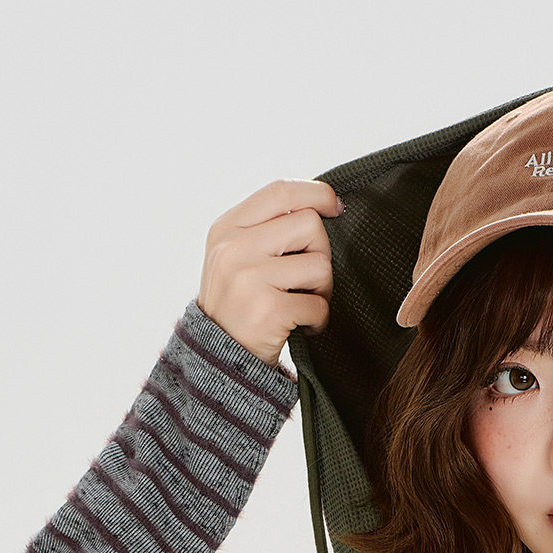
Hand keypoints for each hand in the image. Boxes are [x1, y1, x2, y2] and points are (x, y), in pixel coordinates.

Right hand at [197, 177, 343, 367]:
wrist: (218, 361)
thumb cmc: (238, 306)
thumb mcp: (236, 257)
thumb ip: (266, 229)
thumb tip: (320, 207)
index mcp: (227, 228)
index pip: (280, 191)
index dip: (316, 193)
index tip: (335, 206)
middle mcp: (234, 248)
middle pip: (309, 224)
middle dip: (321, 252)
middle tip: (309, 280)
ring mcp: (249, 278)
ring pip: (320, 264)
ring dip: (323, 289)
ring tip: (304, 303)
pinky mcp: (268, 310)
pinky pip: (318, 304)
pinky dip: (319, 319)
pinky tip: (303, 326)